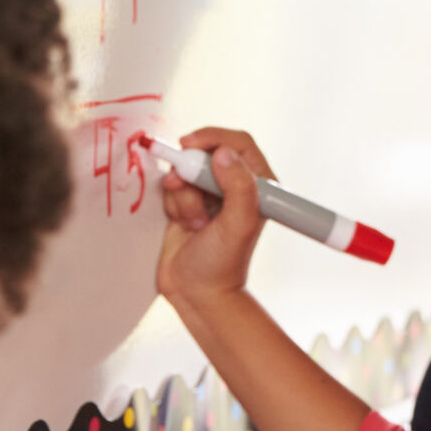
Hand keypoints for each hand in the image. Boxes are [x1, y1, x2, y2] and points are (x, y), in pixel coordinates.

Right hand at [155, 127, 277, 311]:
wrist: (195, 292)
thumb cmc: (222, 263)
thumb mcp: (238, 224)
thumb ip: (238, 186)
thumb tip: (224, 153)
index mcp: (257, 184)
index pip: (238, 143)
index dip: (214, 138)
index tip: (191, 145)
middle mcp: (234, 185)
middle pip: (206, 152)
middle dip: (191, 172)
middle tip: (183, 187)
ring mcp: (209, 193)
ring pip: (186, 170)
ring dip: (183, 195)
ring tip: (193, 223)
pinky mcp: (187, 202)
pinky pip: (172, 186)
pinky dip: (173, 203)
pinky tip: (182, 225)